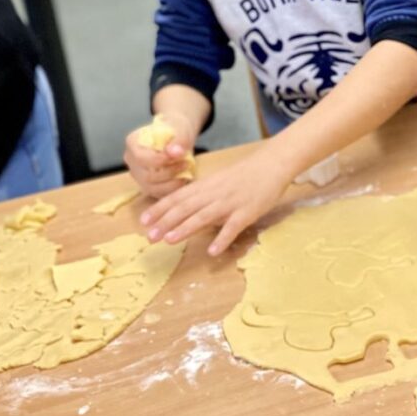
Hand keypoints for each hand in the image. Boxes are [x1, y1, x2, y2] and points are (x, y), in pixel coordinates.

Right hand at [123, 112, 196, 198]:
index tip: (179, 155)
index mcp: (133, 142)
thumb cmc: (176, 129)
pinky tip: (183, 179)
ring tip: (186, 171)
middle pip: (146, 176)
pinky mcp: (148, 185)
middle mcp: (131, 161)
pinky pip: (157, 194)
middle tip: (187, 163)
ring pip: (151, 188)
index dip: (160, 160)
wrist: (177, 136)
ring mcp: (138, 175)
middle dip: (169, 172)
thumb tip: (175, 152)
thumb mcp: (180, 128)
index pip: (141, 158)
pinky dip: (172, 189)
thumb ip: (178, 139)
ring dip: (172, 183)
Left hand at [140, 151, 291, 255]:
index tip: (144, 220)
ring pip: (204, 215)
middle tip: (149, 236)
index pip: (179, 197)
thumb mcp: (221, 181)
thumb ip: (204, 195)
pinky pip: (233, 227)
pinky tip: (213, 251)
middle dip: (166, 221)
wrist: (272, 164)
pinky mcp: (248, 211)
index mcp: (207, 185)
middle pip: (187, 207)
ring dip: (186, 228)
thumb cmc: (246, 174)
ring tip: (169, 240)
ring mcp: (231, 203)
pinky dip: (222, 239)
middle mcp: (215, 193)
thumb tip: (187, 211)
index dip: (160, 208)